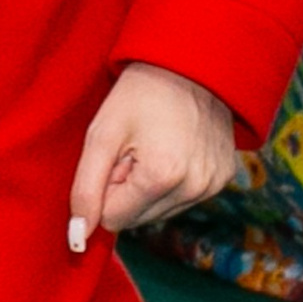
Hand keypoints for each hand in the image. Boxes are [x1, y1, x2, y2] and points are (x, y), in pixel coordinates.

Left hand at [69, 62, 239, 243]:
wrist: (188, 64)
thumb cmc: (139, 94)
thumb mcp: (102, 134)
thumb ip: (85, 188)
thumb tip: (78, 237)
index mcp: (162, 177)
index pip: (114, 219)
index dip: (105, 187)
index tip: (115, 155)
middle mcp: (194, 188)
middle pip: (138, 218)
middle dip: (126, 190)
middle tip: (132, 148)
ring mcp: (213, 185)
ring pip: (159, 211)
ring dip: (147, 187)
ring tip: (152, 145)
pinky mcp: (224, 179)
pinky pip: (183, 198)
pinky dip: (171, 181)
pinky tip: (172, 147)